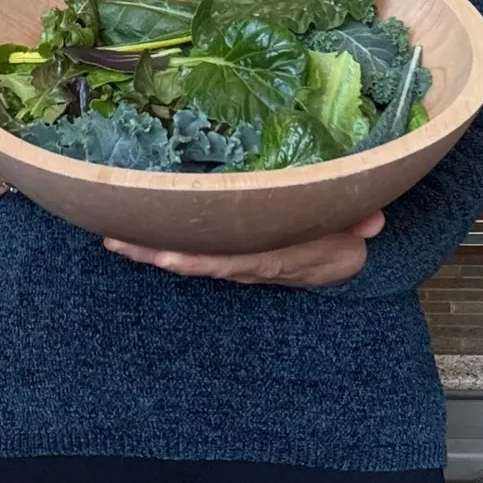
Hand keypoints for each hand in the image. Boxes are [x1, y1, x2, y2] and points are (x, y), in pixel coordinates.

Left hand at [103, 209, 384, 287]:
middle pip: (194, 261)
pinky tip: (131, 236)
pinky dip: (160, 245)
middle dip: (154, 252)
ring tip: (111, 238)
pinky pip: (191, 252)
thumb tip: (371, 220)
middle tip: (116, 241)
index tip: (164, 253)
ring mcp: (235, 260)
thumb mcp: (352, 231)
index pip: (228, 260)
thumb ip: (358, 222)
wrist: (339, 260)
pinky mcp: (229, 253)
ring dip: (148, 250)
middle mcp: (246, 263)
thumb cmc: (339, 237)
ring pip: (186, 258)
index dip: (196, 260)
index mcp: (272, 258)